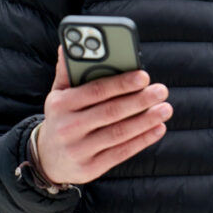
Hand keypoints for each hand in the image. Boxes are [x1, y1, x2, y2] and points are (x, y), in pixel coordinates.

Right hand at [36, 46, 171, 184]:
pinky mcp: (90, 168)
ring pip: (119, 133)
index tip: (144, 76)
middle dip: (140, 101)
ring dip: (146, 120)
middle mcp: (67, 128)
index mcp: (60, 104)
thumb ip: (68, 70)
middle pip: (110, 112)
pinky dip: (143, 140)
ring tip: (166, 109)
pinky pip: (121, 152)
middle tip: (161, 90)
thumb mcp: (59, 94)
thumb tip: (67, 44)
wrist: (47, 158)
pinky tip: (158, 128)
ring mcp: (78, 150)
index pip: (95, 91)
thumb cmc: (62, 116)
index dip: (121, 83)